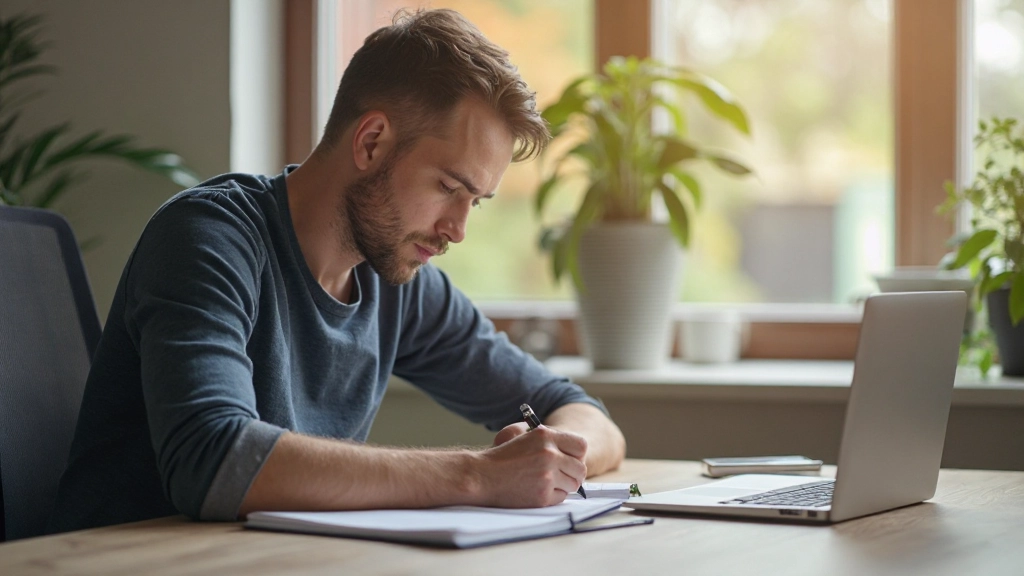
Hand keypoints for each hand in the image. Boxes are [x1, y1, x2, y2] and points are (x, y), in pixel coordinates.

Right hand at [473, 425, 587, 507]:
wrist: (482, 476)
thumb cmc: (502, 457)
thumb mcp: (525, 436)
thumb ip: (550, 439)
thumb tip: (573, 451)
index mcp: (545, 435)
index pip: (580, 445)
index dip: (577, 454)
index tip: (570, 459)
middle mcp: (549, 454)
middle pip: (580, 468)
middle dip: (572, 473)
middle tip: (561, 475)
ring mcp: (547, 476)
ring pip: (573, 484)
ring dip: (563, 485)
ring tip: (545, 482)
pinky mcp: (543, 495)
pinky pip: (561, 498)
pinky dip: (552, 496)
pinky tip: (536, 490)